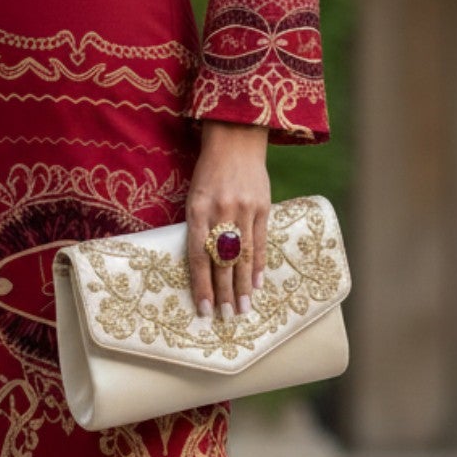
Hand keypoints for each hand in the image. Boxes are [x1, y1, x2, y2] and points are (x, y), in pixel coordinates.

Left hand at [185, 121, 269, 320]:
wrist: (236, 140)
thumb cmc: (209, 172)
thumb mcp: (194, 196)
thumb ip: (198, 227)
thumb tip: (202, 265)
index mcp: (197, 210)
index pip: (198, 256)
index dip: (201, 285)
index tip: (203, 309)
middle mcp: (220, 212)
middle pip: (222, 261)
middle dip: (223, 292)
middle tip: (226, 317)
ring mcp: (243, 209)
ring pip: (243, 256)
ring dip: (242, 286)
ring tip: (243, 309)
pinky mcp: (262, 206)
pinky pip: (260, 241)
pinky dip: (259, 265)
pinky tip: (256, 284)